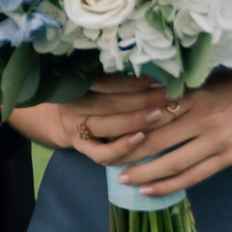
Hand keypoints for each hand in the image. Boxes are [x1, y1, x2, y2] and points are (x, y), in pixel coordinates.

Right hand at [18, 79, 174, 164]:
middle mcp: (73, 106)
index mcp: (76, 84)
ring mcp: (75, 128)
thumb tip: (155, 78)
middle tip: (167, 97)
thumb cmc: (90, 97)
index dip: (134, 83)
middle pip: (110, 103)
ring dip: (135, 121)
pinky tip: (140, 139)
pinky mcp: (81, 148)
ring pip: (107, 126)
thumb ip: (117, 81)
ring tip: (158, 114)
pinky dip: (121, 147)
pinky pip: (101, 153)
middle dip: (141, 100)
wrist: (64, 120)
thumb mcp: (95, 84)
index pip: (107, 82)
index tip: (158, 83)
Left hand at [93, 63, 231, 198]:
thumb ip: (179, 91)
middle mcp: (202, 117)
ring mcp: (216, 140)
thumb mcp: (207, 80)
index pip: (150, 111)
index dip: (125, 123)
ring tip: (123, 180)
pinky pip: (193, 176)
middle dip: (127, 152)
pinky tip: (150, 190)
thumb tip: (143, 97)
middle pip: (155, 139)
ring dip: (143, 174)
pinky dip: (169, 185)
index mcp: (193, 94)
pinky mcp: (228, 157)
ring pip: (172, 163)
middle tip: (104, 160)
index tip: (104, 130)